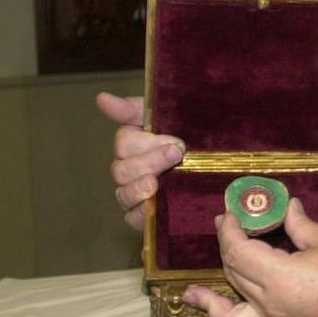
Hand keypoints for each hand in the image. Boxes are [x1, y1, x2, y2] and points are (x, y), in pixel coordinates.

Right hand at [98, 92, 184, 230]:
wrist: (216, 167)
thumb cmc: (188, 137)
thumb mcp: (166, 117)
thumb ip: (134, 109)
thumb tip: (101, 98)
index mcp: (132, 144)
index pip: (124, 143)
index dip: (146, 143)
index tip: (175, 143)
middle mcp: (128, 169)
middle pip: (122, 170)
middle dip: (150, 162)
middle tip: (176, 155)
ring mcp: (133, 194)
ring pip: (124, 194)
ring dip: (140, 188)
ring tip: (157, 183)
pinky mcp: (142, 216)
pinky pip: (132, 218)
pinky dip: (141, 213)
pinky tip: (153, 205)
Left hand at [185, 198, 317, 316]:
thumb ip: (299, 225)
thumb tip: (288, 207)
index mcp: (278, 277)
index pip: (239, 251)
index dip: (228, 231)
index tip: (227, 216)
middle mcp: (269, 304)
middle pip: (233, 274)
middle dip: (225, 249)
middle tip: (224, 229)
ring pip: (230, 311)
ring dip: (210, 302)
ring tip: (192, 296)